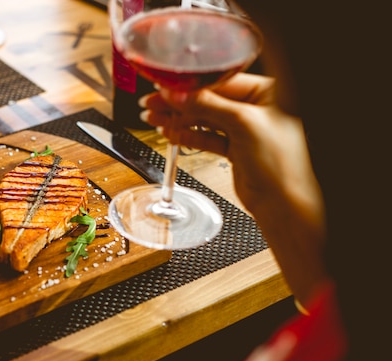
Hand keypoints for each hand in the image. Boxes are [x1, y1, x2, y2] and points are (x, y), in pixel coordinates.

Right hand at [140, 73, 328, 303]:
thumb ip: (208, 106)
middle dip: (179, 104)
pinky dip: (188, 136)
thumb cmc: (282, 163)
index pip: (220, 82)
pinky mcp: (236, 149)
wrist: (284, 203)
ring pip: (205, 120)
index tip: (164, 88)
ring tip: (153, 119)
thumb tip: (177, 93)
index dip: (189, 86)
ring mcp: (246, 130)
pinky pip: (207, 138)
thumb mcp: (243, 123)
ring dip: (178, 120)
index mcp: (267, 92)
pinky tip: (170, 133)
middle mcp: (257, 108)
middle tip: (152, 105)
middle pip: (209, 100)